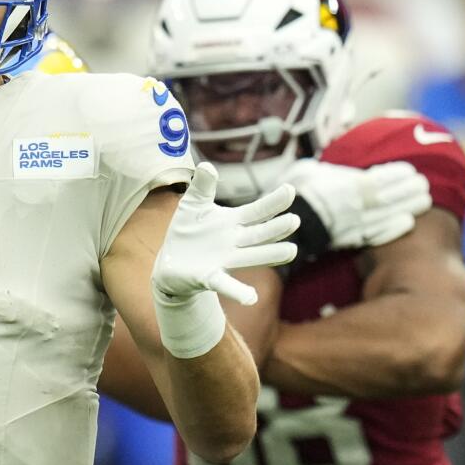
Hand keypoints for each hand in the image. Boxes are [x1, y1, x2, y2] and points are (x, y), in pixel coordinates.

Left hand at [153, 162, 298, 305]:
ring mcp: (226, 260)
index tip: (290, 190)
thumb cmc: (187, 231)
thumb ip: (202, 186)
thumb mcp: (192, 204)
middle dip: (276, 228)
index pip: (257, 211)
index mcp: (233, 222)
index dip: (273, 202)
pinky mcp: (210, 277)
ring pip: (252, 256)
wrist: (170, 263)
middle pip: (260, 234)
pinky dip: (239, 292)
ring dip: (270, 254)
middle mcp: (235, 242)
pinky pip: (226, 285)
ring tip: (291, 251)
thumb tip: (207, 166)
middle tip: (294, 220)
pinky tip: (251, 298)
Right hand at [283, 159, 430, 249]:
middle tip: (425, 185)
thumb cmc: (294, 193)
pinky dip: (393, 228)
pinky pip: (377, 233)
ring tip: (425, 201)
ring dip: (409, 207)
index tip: (411, 170)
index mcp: (350, 185)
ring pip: (389, 214)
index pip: (382, 178)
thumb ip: (326, 168)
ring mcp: (356, 223)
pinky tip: (407, 223)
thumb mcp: (307, 170)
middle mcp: (358, 205)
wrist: (284, 225)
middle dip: (410, 190)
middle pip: (391, 197)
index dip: (398, 174)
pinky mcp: (351, 238)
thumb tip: (328, 165)